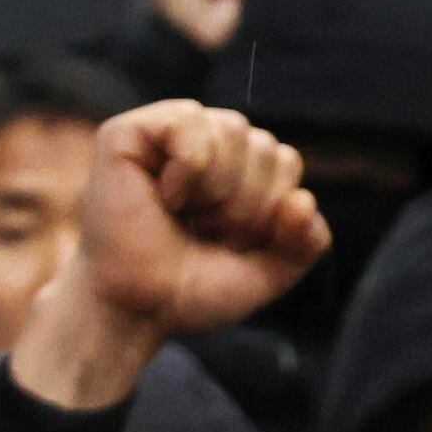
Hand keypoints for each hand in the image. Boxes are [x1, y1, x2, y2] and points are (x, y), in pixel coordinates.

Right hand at [17, 102, 327, 411]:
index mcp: (236, 168)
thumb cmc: (189, 289)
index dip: (267, 210)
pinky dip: (188, 167)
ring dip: (217, 188)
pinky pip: (187, 121)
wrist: (134, 310)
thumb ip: (305, 242)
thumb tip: (301, 200)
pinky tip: (164, 195)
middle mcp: (204, 143)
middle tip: (201, 232)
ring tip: (182, 213)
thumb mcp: (268, 272)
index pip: (284, 162)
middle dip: (244, 203)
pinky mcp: (127, 134)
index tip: (228, 242)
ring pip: (232, 128)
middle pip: (262, 144)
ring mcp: (166, 136)